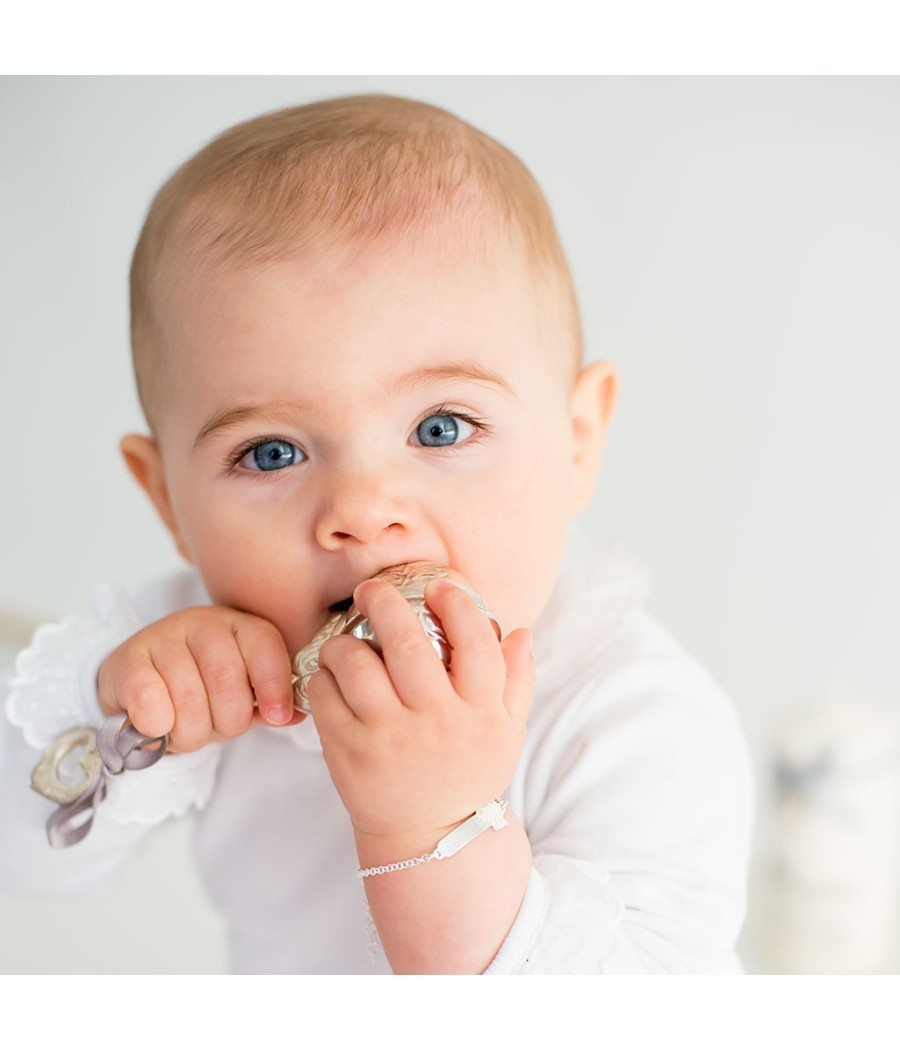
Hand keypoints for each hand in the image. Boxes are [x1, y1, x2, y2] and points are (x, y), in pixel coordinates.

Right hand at [97, 607, 302, 751]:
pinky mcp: (127, 660)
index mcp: (239, 626)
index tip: (276, 716)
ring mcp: (162, 637)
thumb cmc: (200, 691)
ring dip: (191, 732)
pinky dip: (159, 727)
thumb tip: (293, 715)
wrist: (139, 687)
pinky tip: (159, 726)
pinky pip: (151, 704)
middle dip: (228, 720)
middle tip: (216, 727)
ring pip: (190, 698)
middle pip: (227, 678)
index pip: (265, 648)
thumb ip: (268, 703)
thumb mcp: (241, 694)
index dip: (274, 686)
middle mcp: (202, 623)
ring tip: (186, 729)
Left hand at [309, 576, 532, 852]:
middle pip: (409, 644)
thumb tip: (520, 630)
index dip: (458, 604)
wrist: (431, 838)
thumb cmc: (468, 773)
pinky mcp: (350, 754)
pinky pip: (326, 699)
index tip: (440, 585)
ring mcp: (390, 739)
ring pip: (357, 666)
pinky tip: (331, 676)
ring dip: (343, 642)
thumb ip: (517, 680)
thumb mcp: (507, 732)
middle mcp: (437, 723)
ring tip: (343, 640)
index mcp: (480, 712)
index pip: (476, 642)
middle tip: (371, 589)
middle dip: (385, 603)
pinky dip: (323, 678)